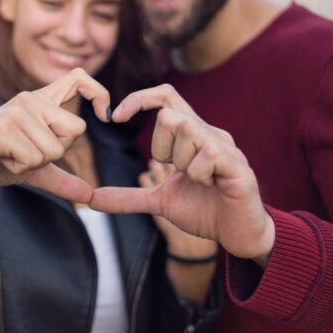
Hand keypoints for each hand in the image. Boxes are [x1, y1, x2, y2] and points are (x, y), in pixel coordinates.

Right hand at [0, 68, 110, 203]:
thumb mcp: (33, 169)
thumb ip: (61, 178)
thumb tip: (89, 194)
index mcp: (40, 102)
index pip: (79, 78)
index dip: (99, 93)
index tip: (105, 116)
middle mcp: (30, 99)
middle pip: (76, 130)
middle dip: (55, 153)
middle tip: (25, 152)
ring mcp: (16, 111)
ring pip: (54, 149)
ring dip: (32, 163)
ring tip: (8, 155)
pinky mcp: (2, 128)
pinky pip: (33, 158)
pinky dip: (18, 168)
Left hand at [89, 84, 274, 263]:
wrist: (240, 235)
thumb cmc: (206, 211)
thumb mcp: (160, 201)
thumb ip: (128, 196)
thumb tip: (92, 199)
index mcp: (192, 136)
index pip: (165, 96)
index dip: (139, 98)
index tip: (115, 117)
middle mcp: (209, 134)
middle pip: (169, 115)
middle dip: (162, 148)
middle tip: (177, 171)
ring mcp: (225, 148)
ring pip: (187, 131)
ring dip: (183, 164)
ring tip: (199, 182)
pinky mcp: (238, 165)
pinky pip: (207, 156)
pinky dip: (200, 176)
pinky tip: (212, 187)